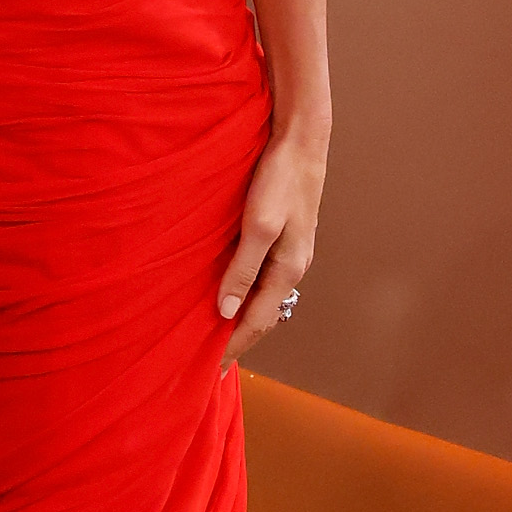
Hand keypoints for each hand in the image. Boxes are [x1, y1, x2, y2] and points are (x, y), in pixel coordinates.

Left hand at [216, 126, 324, 373]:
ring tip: (216, 335)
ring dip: (241, 318)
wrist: (302, 142)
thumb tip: (225, 311)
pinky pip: (262, 280)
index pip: (257, 322)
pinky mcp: (284, 239)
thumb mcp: (259, 225)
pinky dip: (245, 295)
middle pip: (263, 316)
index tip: (210, 370)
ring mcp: (290, 253)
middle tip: (210, 362)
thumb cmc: (280, 179)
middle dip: (238, 340)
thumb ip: (242, 269)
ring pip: (263, 298)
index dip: (233, 347)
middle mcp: (292, 267)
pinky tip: (229, 294)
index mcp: (288, 269)